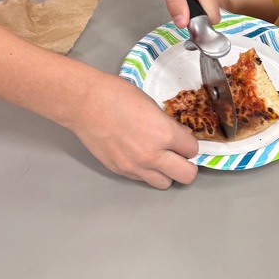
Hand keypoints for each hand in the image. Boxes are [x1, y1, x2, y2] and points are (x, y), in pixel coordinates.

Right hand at [70, 73, 198, 188]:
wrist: (86, 103)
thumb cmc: (116, 95)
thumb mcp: (151, 104)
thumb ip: (168, 124)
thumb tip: (180, 135)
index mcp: (163, 133)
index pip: (192, 149)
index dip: (189, 143)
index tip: (184, 139)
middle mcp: (152, 155)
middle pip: (187, 175)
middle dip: (187, 164)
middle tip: (180, 155)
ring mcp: (135, 167)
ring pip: (166, 184)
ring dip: (167, 172)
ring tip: (160, 159)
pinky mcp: (120, 171)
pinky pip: (142, 179)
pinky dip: (146, 172)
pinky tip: (140, 157)